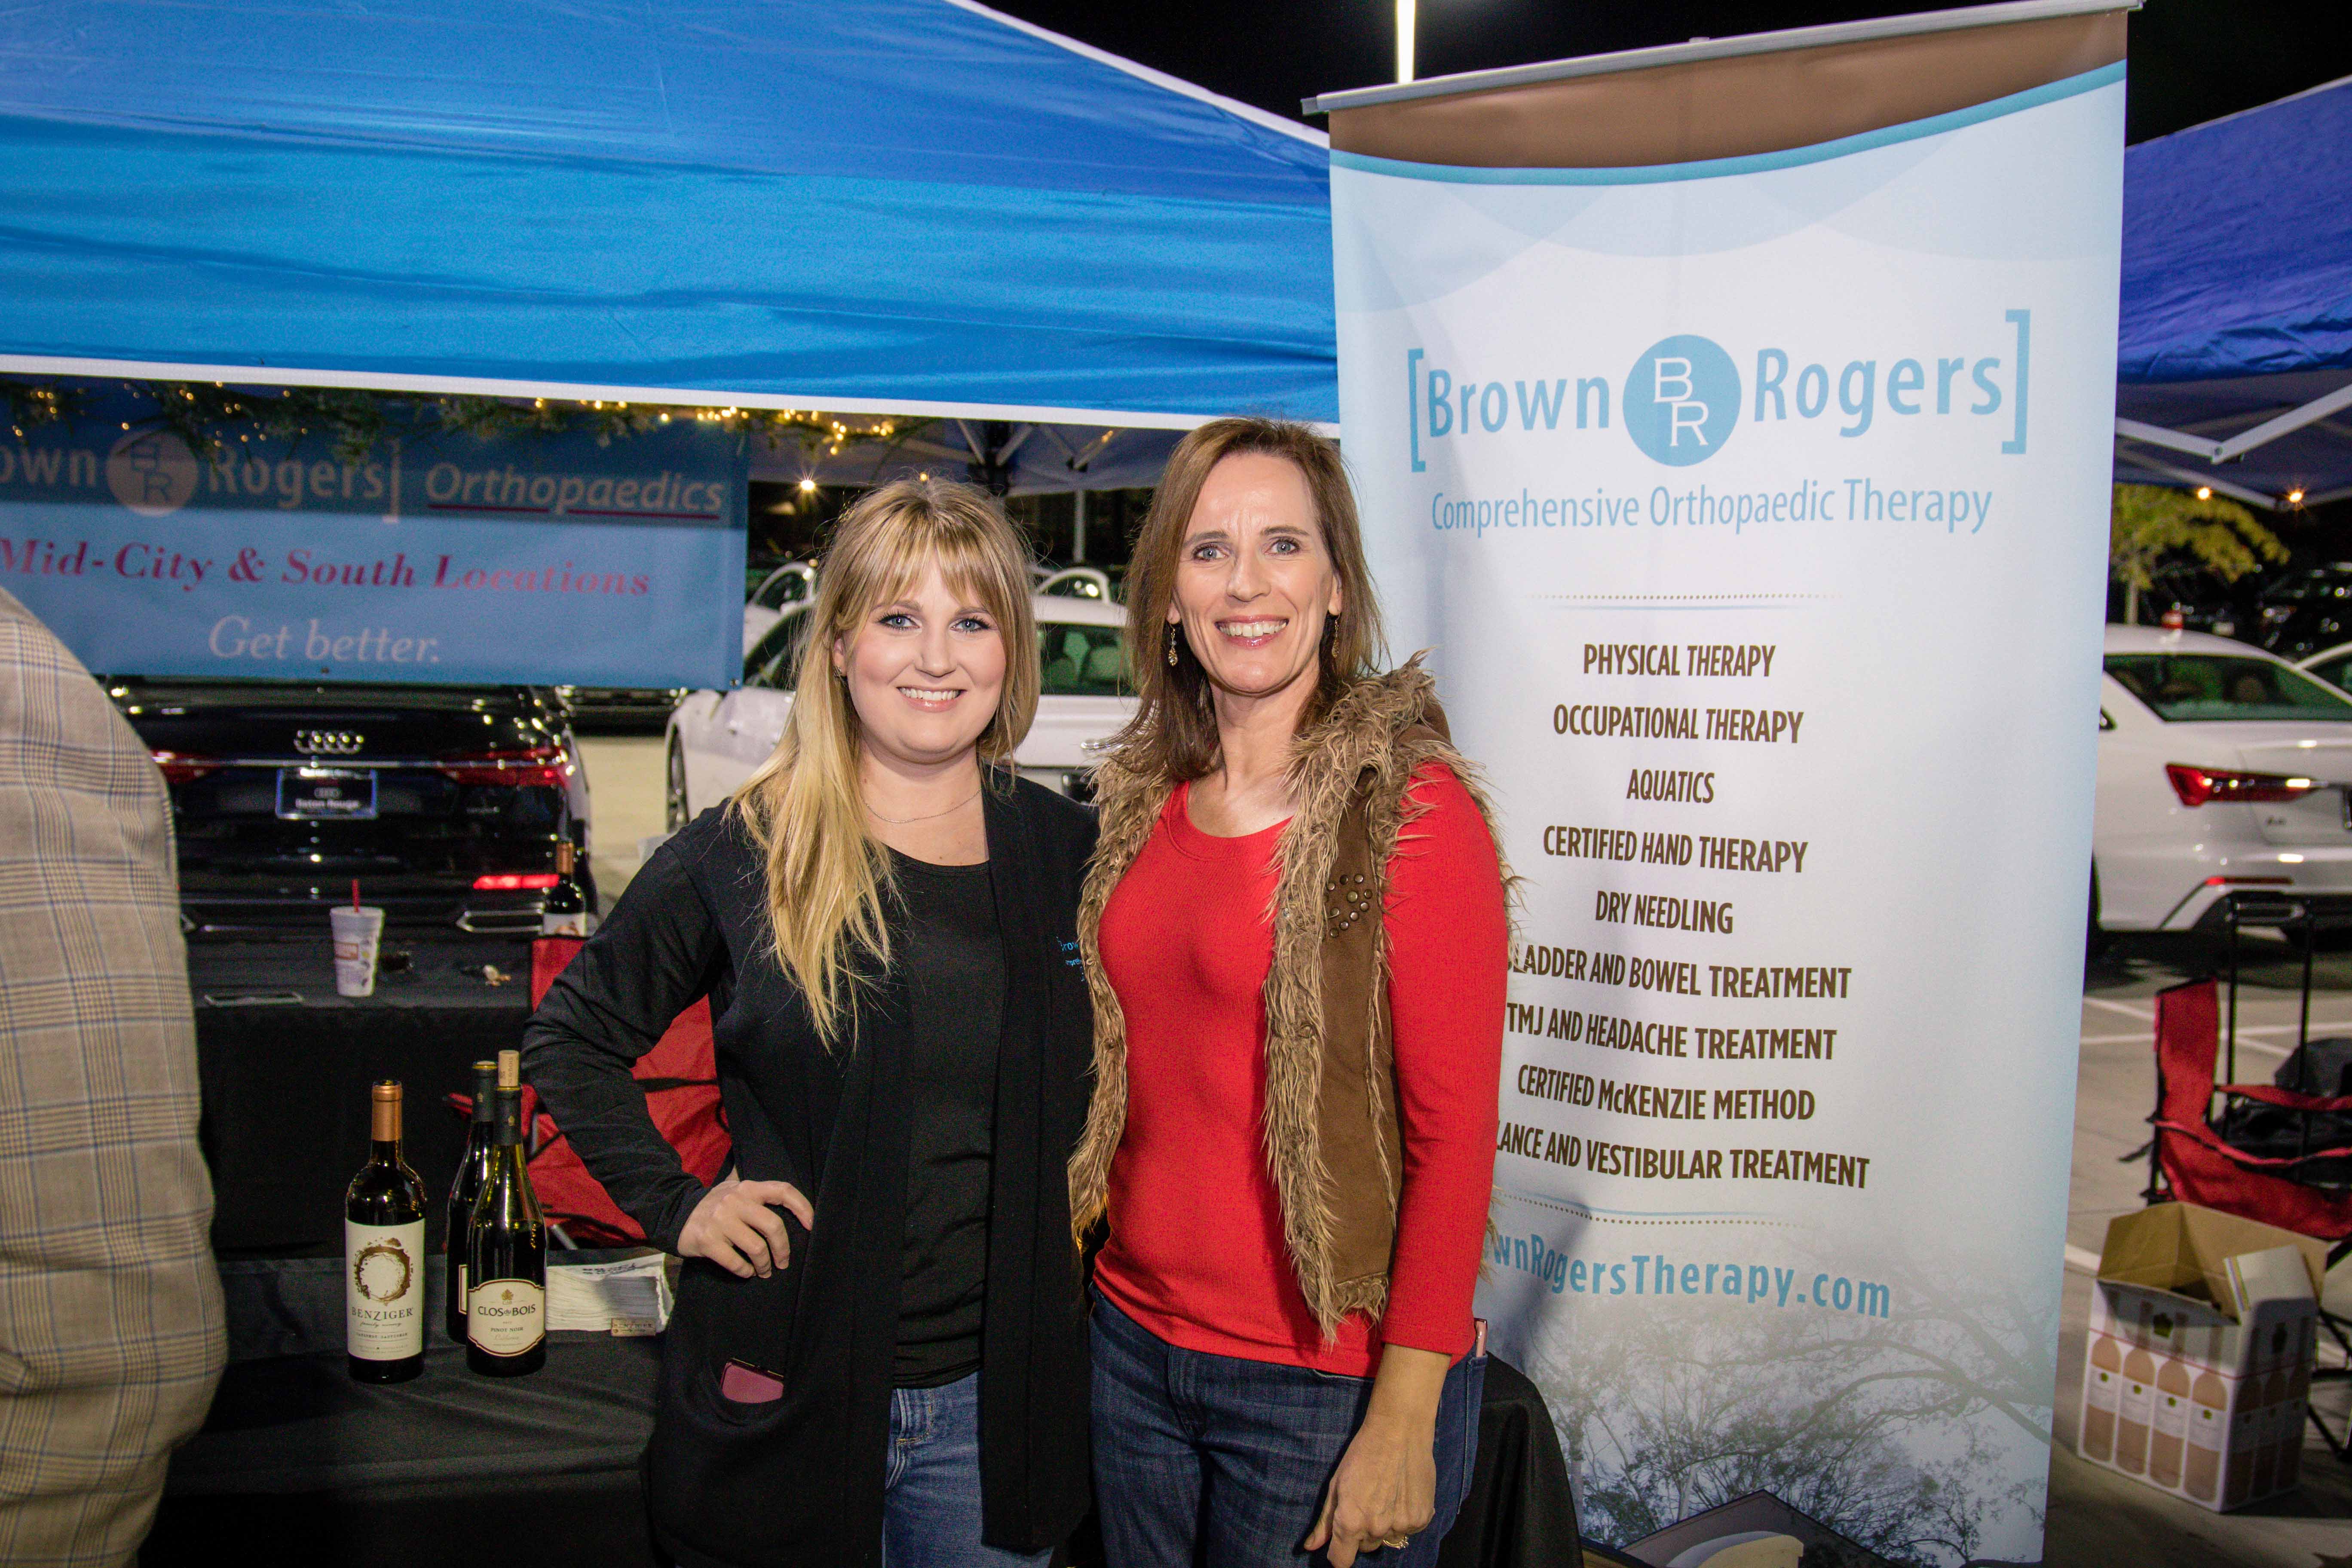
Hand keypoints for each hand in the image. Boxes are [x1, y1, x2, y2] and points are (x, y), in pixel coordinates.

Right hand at [677, 1175, 813, 1278]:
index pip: (783, 1190)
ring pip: (757, 1248)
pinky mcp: (707, 1241)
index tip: (811, 1225)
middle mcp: (735, 1201)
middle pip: (773, 1226)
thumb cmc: (714, 1205)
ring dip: (765, 1265)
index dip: (802, 1207)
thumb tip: (789, 1195)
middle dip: (783, 1249)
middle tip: (784, 1263)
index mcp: (747, 1188)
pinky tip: (746, 1272)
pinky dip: (745, 1272)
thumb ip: (757, 1189)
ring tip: (765, 1271)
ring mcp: (720, 1221)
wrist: (675, 1214)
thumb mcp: (733, 1188)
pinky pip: (735, 1262)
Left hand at [1303, 1344, 1448, 1566]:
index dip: (1339, 1553)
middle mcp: (1376, 1529)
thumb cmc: (1362, 1454)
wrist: (1399, 1431)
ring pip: (1387, 1538)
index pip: (1342, 1561)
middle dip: (1362, 1531)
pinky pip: (1408, 1529)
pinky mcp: (1422, 1518)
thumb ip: (1324, 1521)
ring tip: (1386, 1495)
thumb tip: (1310, 1547)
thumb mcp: (1336, 1485)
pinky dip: (1404, 1517)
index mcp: (1350, 1523)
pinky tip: (1401, 1493)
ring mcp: (1401, 1525)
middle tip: (1366, 1501)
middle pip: (1365, 1547)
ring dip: (1385, 1525)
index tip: (1341, 1542)